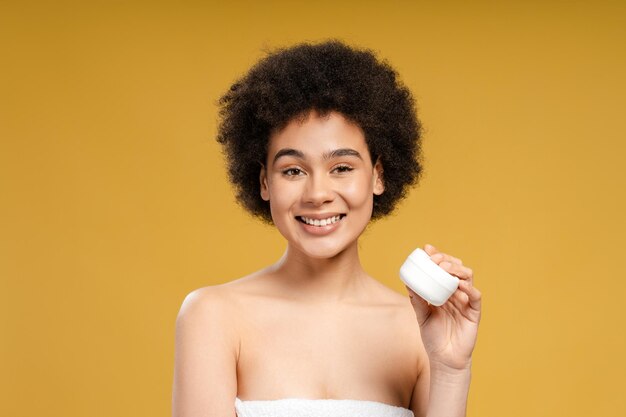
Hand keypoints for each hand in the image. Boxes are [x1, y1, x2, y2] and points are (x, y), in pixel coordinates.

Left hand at [407, 244, 481, 370]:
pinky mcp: (475, 313)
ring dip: (458, 270)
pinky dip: (469, 289)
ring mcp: (467, 301)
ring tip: (446, 270)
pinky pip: (476, 297)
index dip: (438, 256)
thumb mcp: (421, 315)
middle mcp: (456, 293)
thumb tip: (408, 281)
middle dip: (447, 260)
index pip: (443, 268)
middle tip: (436, 260)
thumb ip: (417, 299)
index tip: (427, 249)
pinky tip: (459, 287)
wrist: (444, 359)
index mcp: (443, 291)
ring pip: (468, 278)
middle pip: (457, 268)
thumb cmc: (433, 337)